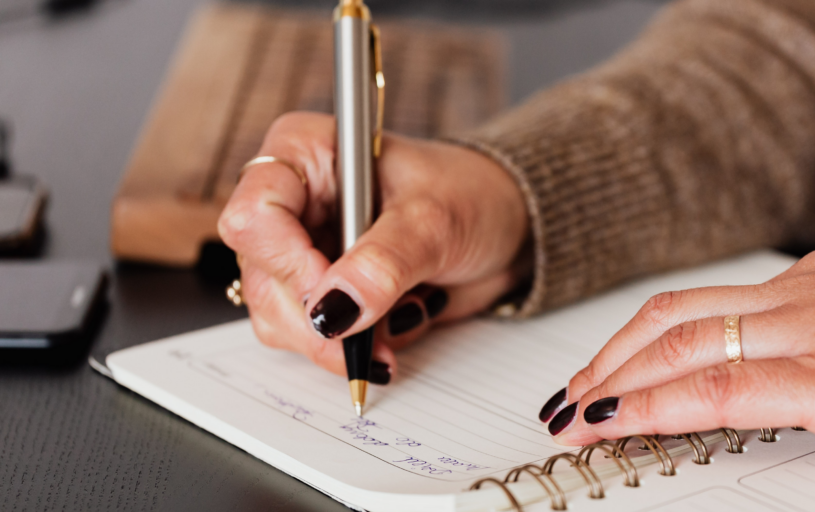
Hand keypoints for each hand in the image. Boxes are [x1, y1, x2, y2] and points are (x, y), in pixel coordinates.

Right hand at [218, 112, 528, 379]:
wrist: (508, 227)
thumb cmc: (472, 195)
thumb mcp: (434, 221)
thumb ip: (384, 263)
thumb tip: (334, 310)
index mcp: (306, 154)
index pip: (255, 214)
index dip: (288, 264)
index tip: (336, 299)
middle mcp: (294, 202)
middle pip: (262, 277)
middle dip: (317, 320)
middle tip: (367, 337)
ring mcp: (304, 251)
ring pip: (279, 317)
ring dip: (337, 341)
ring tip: (397, 324)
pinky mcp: (324, 293)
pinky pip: (312, 338)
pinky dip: (354, 347)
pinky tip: (396, 326)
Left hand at [540, 249, 814, 464]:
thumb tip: (766, 383)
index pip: (697, 307)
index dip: (634, 342)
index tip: (600, 374)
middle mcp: (806, 295)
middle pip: (672, 318)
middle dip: (607, 359)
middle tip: (568, 395)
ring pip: (682, 346)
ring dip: (615, 381)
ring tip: (575, 414)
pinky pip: (722, 386)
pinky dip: (657, 403)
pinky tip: (620, 421)